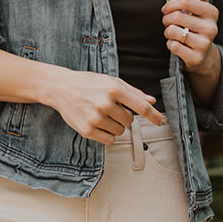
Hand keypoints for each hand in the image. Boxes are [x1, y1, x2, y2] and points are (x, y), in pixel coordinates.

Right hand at [50, 69, 166, 143]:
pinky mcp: (87, 130)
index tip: (162, 122)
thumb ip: (132, 92)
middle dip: (124, 116)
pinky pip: (109, 140)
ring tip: (101, 114)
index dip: (154, 116)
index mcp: (114, 89)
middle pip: (130, 121)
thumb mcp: (110, 81)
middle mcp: (105, 103)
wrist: (60, 87)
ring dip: (115, 125)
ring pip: (120, 131)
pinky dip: (107, 134)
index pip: (141, 106)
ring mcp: (95, 118)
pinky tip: (97, 123)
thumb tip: (151, 101)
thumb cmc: (87, 83)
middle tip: (110, 108)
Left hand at [162, 0, 220, 78]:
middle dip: (166, 19)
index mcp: (212, 12)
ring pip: (172, 32)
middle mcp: (211, 28)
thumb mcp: (200, 8)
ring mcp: (205, 44)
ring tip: (173, 33)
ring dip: (167, 32)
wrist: (203, 55)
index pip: (185, 1)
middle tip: (168, 22)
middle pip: (176, 16)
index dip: (170, 4)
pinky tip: (176, 44)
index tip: (166, 9)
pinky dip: (170, 44)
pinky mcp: (196, 58)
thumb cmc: (198, 26)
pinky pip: (173, 46)